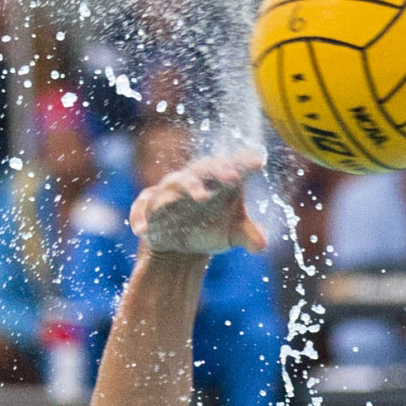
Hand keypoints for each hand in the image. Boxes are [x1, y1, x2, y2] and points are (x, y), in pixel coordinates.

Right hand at [129, 151, 267, 256]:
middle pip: (207, 168)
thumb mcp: (234, 234)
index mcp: (220, 181)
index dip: (246, 161)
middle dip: (219, 170)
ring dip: (191, 187)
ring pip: (179, 182)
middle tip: (233, 177)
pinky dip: (143, 216)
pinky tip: (143, 230)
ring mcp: (172, 190)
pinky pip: (145, 207)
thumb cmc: (211, 227)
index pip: (235, 166)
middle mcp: (196, 179)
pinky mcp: (151, 206)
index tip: (259, 160)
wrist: (181, 243)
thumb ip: (249, 236)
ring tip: (202, 196)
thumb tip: (262, 245)